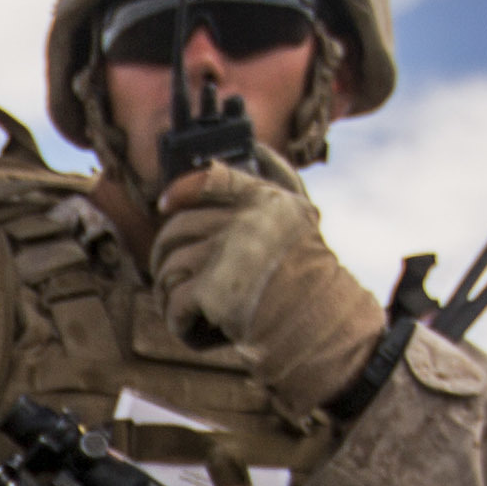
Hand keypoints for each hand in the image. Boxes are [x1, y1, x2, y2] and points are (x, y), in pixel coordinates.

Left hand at [150, 165, 395, 407]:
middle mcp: (244, 221)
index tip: (164, 204)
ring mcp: (227, 254)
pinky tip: (190, 328)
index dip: (182, 190)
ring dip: (167, 293)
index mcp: (264, 201)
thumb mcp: (299, 219)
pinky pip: (174, 303)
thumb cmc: (309, 278)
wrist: (322, 325)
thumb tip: (249, 156)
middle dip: (165, 256)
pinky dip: (177, 321)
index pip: (211, 180)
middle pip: (177, 230)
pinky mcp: (212, 291)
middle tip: (171, 279)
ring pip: (169, 267)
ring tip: (182, 310)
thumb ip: (274, 187)